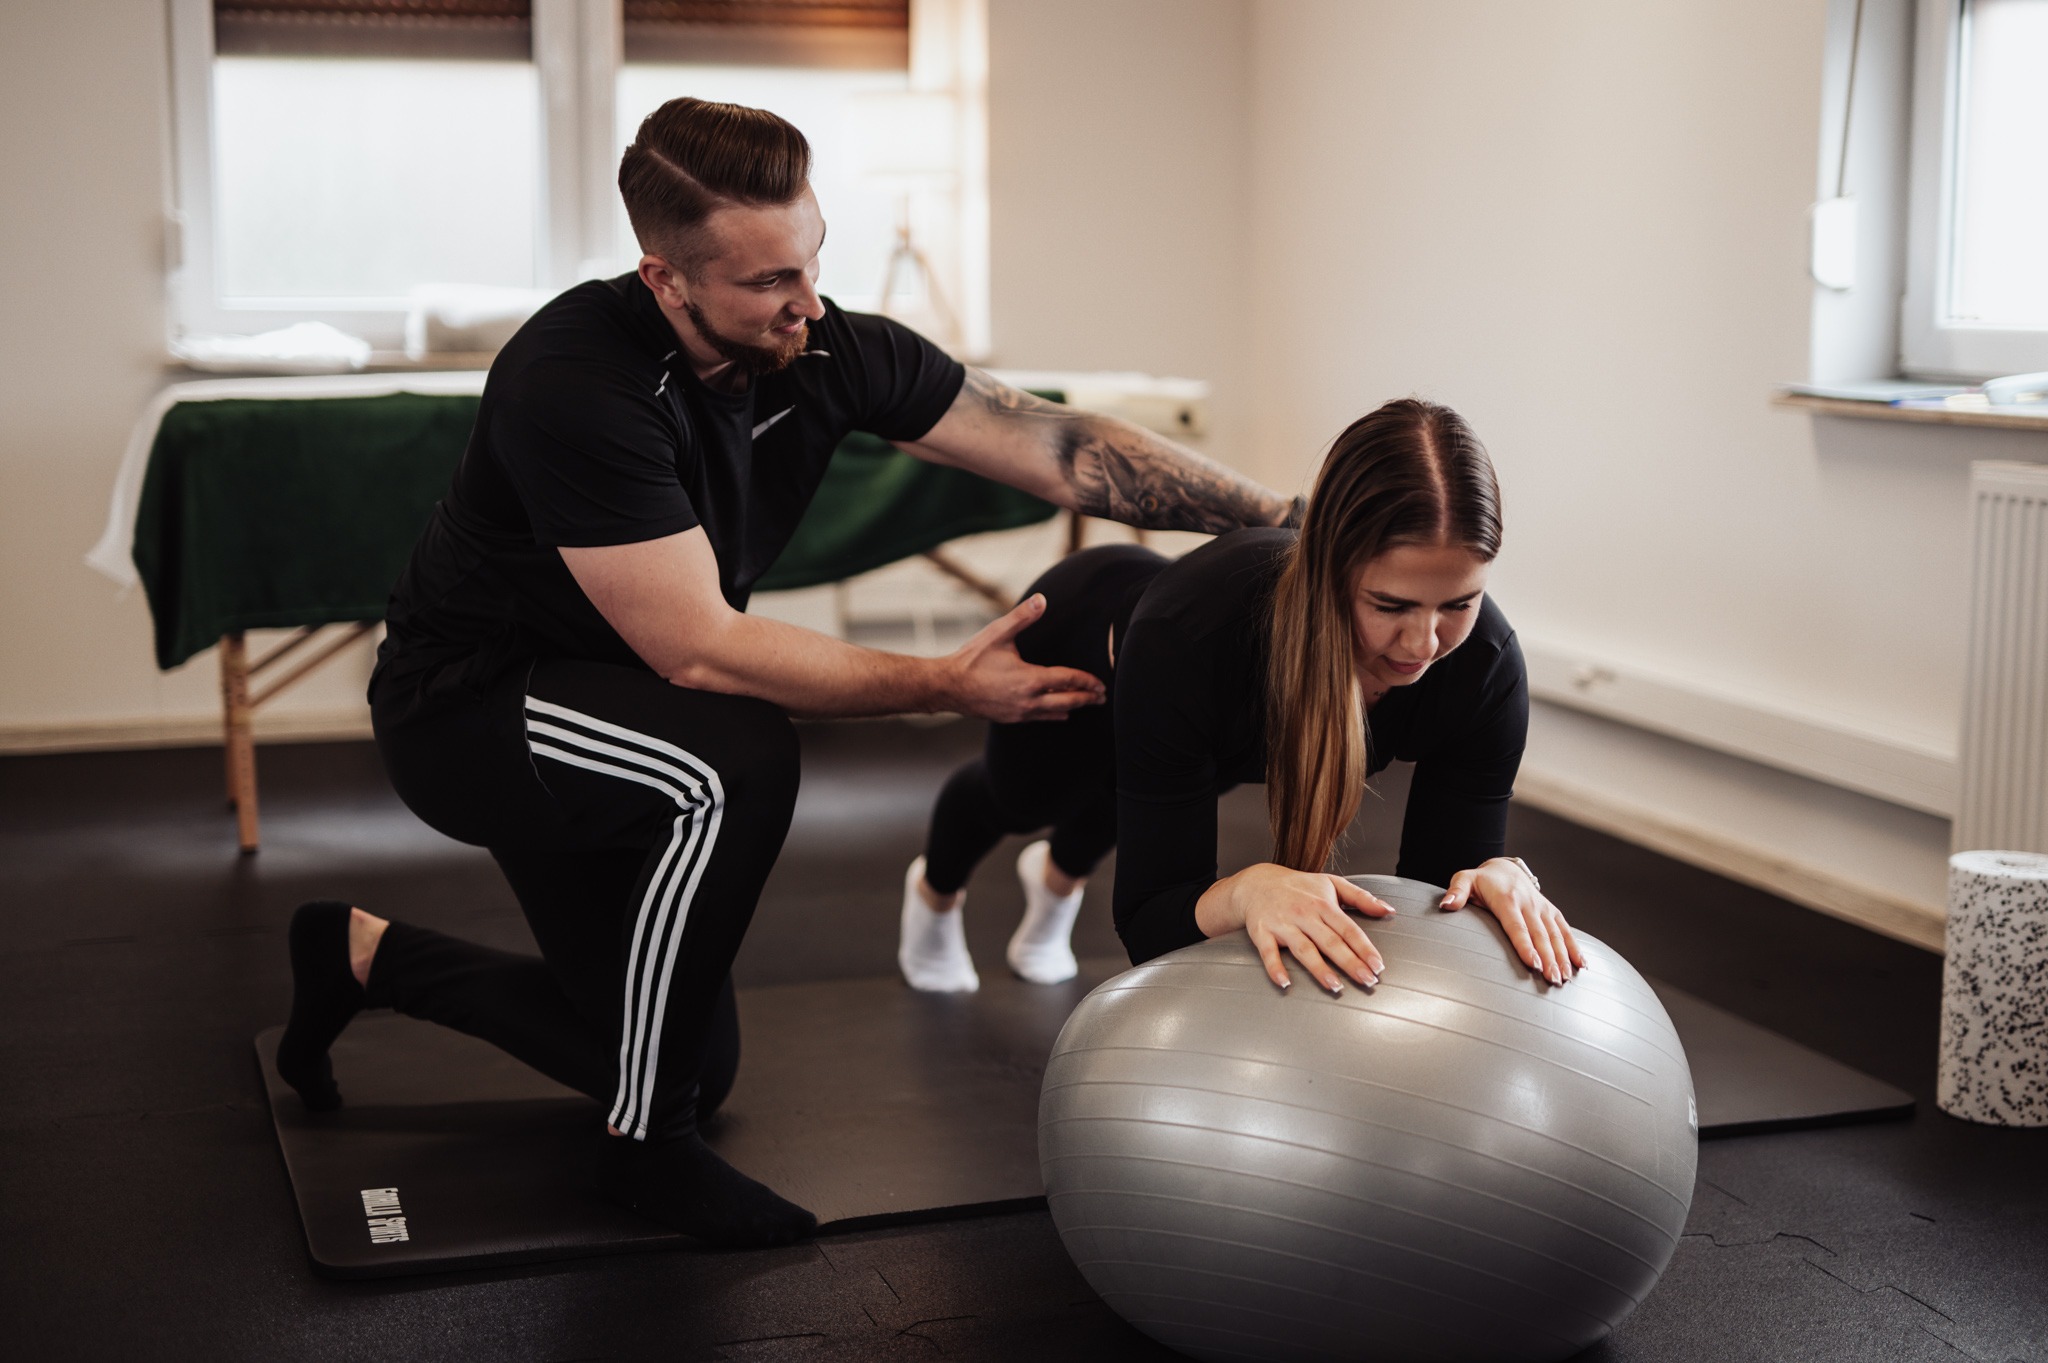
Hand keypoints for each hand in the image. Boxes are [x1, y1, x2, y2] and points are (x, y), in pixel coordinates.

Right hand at [938, 594, 1105, 722]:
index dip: (1087, 681)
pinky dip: (1054, 715)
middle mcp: (1029, 700)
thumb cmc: (972, 660)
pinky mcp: (1010, 718)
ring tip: (1085, 704)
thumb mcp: (998, 634)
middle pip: (1067, 702)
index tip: (1101, 683)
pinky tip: (1059, 714)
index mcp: (1030, 679)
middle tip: (1101, 697)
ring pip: (1054, 713)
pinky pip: (1039, 718)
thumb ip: (1023, 616)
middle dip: (1086, 699)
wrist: (947, 687)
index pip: (1068, 681)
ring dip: (1072, 708)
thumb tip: (1042, 600)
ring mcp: (1020, 712)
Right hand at [1200, 863, 1395, 993]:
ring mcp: (1283, 924)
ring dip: (1319, 969)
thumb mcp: (1331, 884)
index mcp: (1323, 904)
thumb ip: (1361, 897)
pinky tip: (1285, 983)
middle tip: (1367, 981)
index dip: (1364, 948)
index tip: (1378, 966)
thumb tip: (1389, 910)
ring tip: (1335, 987)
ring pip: (1303, 949)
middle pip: (1330, 941)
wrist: (1257, 882)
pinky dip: (1275, 968)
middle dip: (1350, 962)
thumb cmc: (1299, 887)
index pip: (1348, 929)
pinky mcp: (1262, 932)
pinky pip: (1268, 953)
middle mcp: (1304, 914)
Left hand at [1441, 858, 1585, 984]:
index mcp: (1507, 899)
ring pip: (1555, 934)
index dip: (1525, 946)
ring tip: (1565, 978)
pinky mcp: (1551, 911)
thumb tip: (1446, 905)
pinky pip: (1565, 930)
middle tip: (1552, 980)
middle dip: (1548, 958)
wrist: (1505, 869)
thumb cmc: (1481, 881)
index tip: (1532, 964)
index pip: (1516, 927)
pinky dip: (1574, 947)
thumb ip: (1456, 892)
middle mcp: (1528, 903)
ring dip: (1562, 957)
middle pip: (1540, 934)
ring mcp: (1542, 907)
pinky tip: (1581, 965)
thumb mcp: (1464, 880)